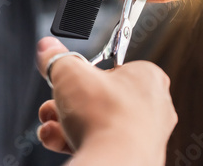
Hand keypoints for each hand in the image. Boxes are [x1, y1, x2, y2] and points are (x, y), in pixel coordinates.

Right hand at [36, 37, 176, 165]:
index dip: (86, 74)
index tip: (69, 78)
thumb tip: (47, 48)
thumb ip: (58, 59)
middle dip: (71, 103)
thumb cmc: (107, 117)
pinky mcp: (136, 156)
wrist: (115, 162)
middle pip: (102, 98)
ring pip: (101, 123)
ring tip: (52, 125)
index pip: (114, 68)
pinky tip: (59, 140)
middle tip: (55, 104)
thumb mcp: (71, 74)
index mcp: (148, 77)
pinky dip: (79, 141)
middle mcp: (154, 105)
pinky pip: (103, 144)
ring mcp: (147, 133)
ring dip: (69, 123)